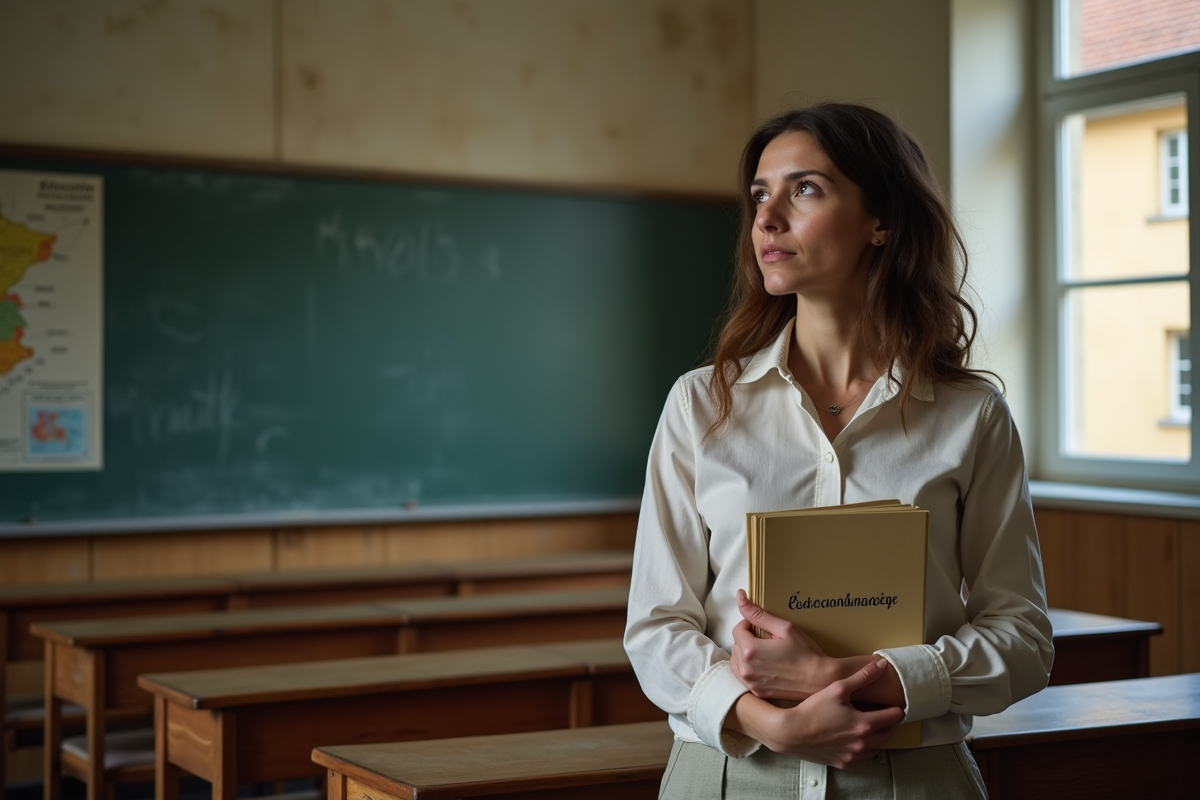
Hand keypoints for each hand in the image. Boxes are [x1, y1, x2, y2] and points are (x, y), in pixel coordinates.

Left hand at [730, 589, 829, 700]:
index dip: (750, 624)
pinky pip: (743, 675)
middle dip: (748, 639)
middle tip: (767, 639)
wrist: (819, 679)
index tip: (763, 627)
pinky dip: (749, 667)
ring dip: (746, 653)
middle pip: (736, 645)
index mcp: (751, 650)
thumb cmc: (805, 653)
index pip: (738, 629)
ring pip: (737, 660)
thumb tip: (740, 597)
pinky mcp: (756, 691)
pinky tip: (765, 665)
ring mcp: (750, 682)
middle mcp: (746, 668)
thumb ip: (759, 614)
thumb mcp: (784, 628)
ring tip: (766, 652)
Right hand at [757, 658, 904, 767]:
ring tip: (864, 725)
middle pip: (889, 734)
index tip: (890, 704)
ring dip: (876, 737)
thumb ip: (862, 677)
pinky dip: (863, 749)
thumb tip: (882, 665)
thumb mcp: (837, 688)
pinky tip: (853, 738)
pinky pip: (863, 758)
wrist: (791, 732)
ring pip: (877, 748)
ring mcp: (854, 756)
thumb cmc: (813, 708)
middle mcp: (863, 743)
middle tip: (878, 713)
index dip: (894, 708)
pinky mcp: (844, 763)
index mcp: (865, 724)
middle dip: (887, 723)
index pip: (894, 717)